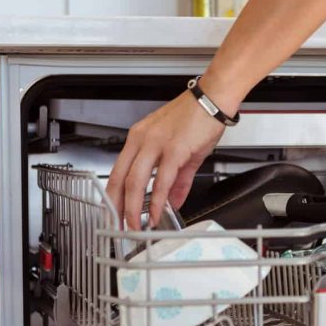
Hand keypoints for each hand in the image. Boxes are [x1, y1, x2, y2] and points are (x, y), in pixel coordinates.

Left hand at [106, 92, 225, 229]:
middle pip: (119, 179)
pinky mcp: (174, 150)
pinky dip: (156, 201)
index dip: (112, 196)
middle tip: (118, 226)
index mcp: (139, 138)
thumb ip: (177, 180)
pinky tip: (156, 212)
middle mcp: (142, 140)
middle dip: (116, 207)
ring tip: (135, 226)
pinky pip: (161, 180)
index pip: (117, 171)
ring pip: (135, 182)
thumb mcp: (182, 150)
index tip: (112, 213)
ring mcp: (156, 144)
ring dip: (132, 208)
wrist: (213, 98)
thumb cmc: (197, 116)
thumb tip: (173, 200)